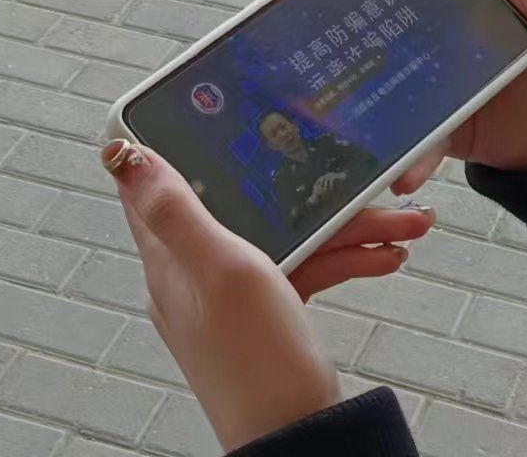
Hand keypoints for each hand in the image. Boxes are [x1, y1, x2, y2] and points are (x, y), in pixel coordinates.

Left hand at [102, 139, 432, 450]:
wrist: (300, 435)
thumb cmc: (253, 361)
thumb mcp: (218, 270)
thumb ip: (177, 211)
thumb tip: (124, 154)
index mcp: (172, 256)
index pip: (158, 184)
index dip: (177, 140)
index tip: (209, 103)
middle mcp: (198, 271)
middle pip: (247, 203)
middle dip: (306, 184)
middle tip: (356, 168)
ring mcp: (236, 293)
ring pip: (290, 234)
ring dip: (346, 224)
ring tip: (402, 222)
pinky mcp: (271, 311)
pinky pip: (309, 266)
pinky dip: (346, 259)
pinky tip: (386, 257)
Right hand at [287, 0, 526, 190]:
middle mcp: (434, 37)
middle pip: (369, 24)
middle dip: (323, 21)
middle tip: (286, 14)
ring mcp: (434, 86)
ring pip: (376, 86)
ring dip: (345, 95)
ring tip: (314, 98)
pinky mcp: (446, 133)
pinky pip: (412, 143)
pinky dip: (402, 158)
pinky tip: (398, 170)